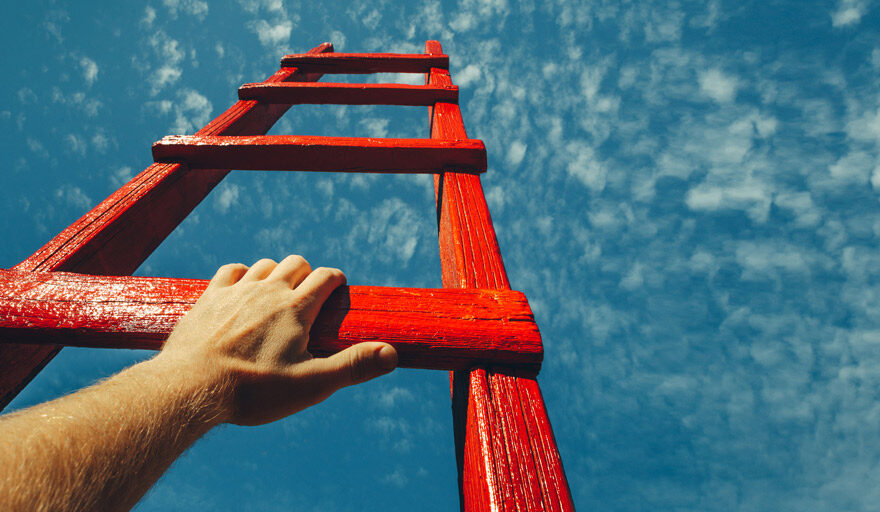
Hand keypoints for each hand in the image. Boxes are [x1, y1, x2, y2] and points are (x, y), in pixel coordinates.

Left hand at [155, 255, 397, 425]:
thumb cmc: (253, 390)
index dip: (336, 281)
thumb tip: (392, 354)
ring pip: (265, 265)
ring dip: (276, 274)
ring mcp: (236, 292)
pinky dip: (243, 275)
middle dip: (307, 274)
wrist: (190, 388)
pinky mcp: (210, 297)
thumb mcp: (310, 385)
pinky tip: (243, 291)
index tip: (338, 292)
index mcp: (296, 309)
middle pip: (296, 263)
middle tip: (309, 298)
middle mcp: (268, 291)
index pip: (325, 277)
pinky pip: (232, 270)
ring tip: (277, 296)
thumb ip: (353, 366)